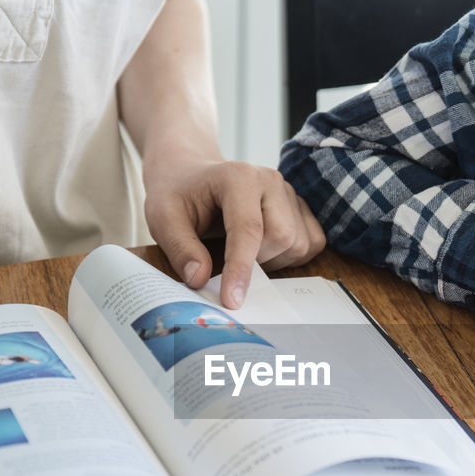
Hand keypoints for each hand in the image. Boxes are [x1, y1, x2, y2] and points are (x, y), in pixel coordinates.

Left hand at [142, 153, 325, 308]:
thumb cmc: (178, 195)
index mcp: (238, 177)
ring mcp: (289, 192)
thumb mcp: (163, 219)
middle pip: (281, 238)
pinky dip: (290, 257)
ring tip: (243, 251)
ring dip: (273, 261)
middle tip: (226, 258)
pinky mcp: (300, 207)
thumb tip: (200, 280)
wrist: (191, 174)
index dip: (241, 269)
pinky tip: (264, 250)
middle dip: (256, 262)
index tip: (232, 301)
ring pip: (298, 244)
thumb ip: (180, 248)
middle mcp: (270, 180)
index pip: (249, 229)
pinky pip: (311, 243)